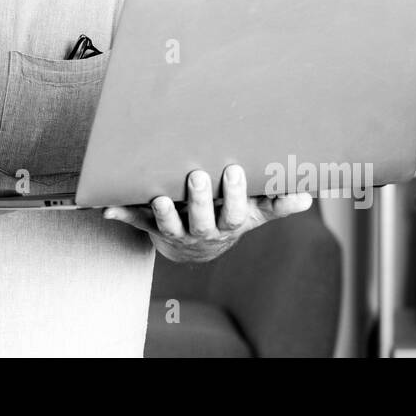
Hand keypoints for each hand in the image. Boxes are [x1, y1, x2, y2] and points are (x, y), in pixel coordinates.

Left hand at [102, 165, 312, 263]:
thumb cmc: (230, 216)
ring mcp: (176, 230)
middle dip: (200, 199)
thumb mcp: (256, 212)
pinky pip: (136, 222)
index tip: (234, 169)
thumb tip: (308, 196)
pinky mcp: (152, 227)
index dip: (235, 195)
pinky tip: (106, 207)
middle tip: (197, 174)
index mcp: (229, 223)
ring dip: (163, 213)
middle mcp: (203, 230)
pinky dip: (122, 214)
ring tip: (160, 195)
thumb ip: (278, 202)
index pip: (235, 213)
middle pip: (202, 220)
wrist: (197, 245)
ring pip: (169, 225)